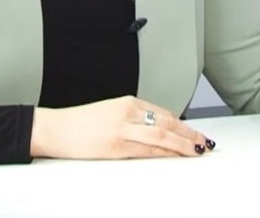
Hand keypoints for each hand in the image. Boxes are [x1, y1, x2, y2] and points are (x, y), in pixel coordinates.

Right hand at [30, 96, 214, 158]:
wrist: (55, 128)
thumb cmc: (79, 123)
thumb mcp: (110, 112)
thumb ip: (133, 118)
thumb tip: (156, 129)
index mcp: (127, 102)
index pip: (163, 113)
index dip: (182, 124)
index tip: (193, 131)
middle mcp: (127, 113)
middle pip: (167, 123)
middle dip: (189, 133)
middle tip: (204, 141)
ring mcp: (122, 129)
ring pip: (161, 137)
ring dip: (183, 144)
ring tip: (196, 149)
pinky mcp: (115, 146)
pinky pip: (147, 150)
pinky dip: (164, 154)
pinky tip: (175, 156)